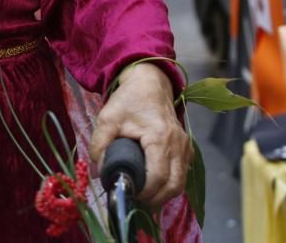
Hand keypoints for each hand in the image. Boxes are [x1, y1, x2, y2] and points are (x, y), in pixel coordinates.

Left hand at [89, 62, 189, 207]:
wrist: (149, 84)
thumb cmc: (129, 100)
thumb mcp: (107, 118)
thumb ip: (99, 144)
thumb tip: (99, 171)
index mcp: (159, 137)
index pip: (158, 177)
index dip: (145, 193)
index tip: (130, 195)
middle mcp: (178, 145)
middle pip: (175, 185)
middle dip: (156, 200)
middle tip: (137, 202)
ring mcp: (185, 147)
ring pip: (181, 183)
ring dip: (164, 196)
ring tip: (144, 199)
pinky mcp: (186, 149)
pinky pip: (182, 174)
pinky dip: (170, 185)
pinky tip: (154, 188)